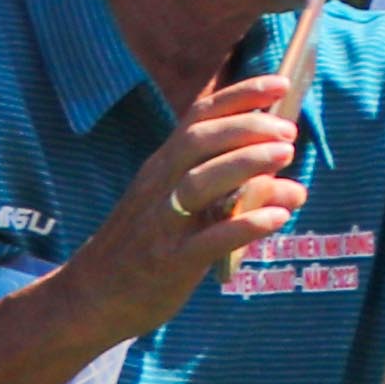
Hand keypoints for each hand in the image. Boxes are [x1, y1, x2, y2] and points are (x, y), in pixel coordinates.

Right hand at [75, 78, 302, 323]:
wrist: (89, 299)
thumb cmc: (147, 248)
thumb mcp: (187, 212)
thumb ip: (239, 196)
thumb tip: (295, 190)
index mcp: (162, 167)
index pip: (198, 119)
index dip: (239, 97)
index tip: (279, 85)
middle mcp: (159, 187)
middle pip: (197, 141)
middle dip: (245, 127)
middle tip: (288, 133)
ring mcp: (161, 224)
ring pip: (199, 183)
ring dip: (244, 164)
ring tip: (286, 157)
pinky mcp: (167, 263)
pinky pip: (206, 240)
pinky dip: (244, 226)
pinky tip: (277, 218)